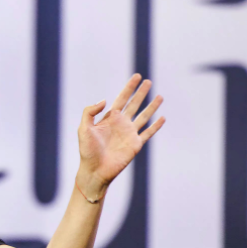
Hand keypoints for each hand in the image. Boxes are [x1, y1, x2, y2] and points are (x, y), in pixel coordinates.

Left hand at [77, 74, 164, 196]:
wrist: (94, 171)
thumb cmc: (87, 151)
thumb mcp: (83, 129)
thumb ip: (90, 112)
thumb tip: (105, 100)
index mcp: (109, 118)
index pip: (122, 98)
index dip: (129, 87)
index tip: (136, 76)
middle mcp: (121, 124)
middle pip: (134, 104)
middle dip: (141, 93)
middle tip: (148, 81)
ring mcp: (129, 134)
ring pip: (144, 116)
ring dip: (152, 106)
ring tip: (160, 96)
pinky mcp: (136, 145)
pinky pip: (148, 133)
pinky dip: (156, 126)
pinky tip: (163, 118)